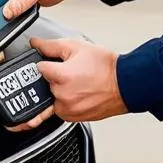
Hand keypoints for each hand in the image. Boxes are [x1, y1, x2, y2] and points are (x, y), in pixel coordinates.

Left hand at [5, 36, 127, 131]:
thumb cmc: (106, 67)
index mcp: (61, 76)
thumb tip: (35, 43)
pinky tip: (76, 94)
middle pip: (44, 83)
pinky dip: (63, 102)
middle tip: (70, 72)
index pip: (39, 68)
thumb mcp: (77, 47)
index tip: (53, 62)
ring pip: (50, 97)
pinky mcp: (72, 118)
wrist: (126, 85)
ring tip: (76, 83)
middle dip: (54, 77)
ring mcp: (67, 109)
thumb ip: (51, 46)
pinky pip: (59, 109)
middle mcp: (61, 95)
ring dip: (58, 91)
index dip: (46, 62)